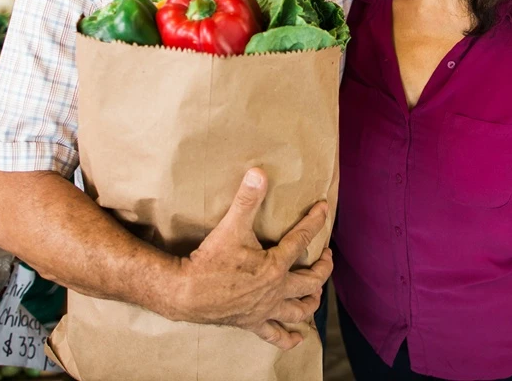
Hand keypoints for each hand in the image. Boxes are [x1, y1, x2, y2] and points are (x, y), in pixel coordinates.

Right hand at [179, 168, 332, 349]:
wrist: (185, 294)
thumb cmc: (209, 261)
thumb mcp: (230, 226)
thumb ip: (246, 199)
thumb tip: (259, 172)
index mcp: (275, 266)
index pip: (302, 239)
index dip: (316, 221)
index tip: (325, 208)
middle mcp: (276, 290)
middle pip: (311, 280)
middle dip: (323, 267)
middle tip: (326, 255)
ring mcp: (266, 309)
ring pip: (299, 309)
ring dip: (312, 300)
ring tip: (317, 292)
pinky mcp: (252, 323)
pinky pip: (275, 335)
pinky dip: (289, 338)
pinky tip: (297, 339)